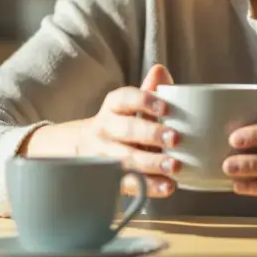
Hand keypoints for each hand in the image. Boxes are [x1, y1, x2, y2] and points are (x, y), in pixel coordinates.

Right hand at [77, 64, 180, 197]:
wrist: (82, 149)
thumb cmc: (118, 124)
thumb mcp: (129, 106)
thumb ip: (148, 90)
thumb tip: (160, 70)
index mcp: (112, 108)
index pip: (124, 99)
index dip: (143, 101)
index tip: (164, 107)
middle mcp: (105, 130)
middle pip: (125, 130)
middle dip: (150, 134)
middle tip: (174, 138)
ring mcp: (104, 156)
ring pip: (125, 159)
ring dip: (151, 163)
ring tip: (174, 166)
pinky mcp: (108, 179)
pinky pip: (127, 184)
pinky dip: (148, 186)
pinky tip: (167, 186)